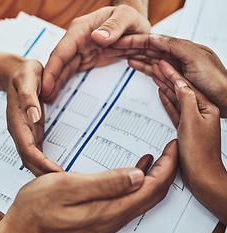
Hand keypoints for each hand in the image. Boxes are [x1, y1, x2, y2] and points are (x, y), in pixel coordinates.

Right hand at [0, 140, 177, 232]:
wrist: (24, 229)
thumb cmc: (40, 207)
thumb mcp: (69, 187)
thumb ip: (106, 183)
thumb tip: (138, 175)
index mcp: (111, 208)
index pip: (153, 187)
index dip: (167, 166)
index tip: (173, 147)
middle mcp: (116, 215)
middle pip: (154, 193)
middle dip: (167, 170)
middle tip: (172, 149)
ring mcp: (110, 215)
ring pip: (145, 195)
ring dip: (157, 175)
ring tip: (161, 156)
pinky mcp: (103, 212)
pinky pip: (132, 196)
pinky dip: (141, 180)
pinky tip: (138, 168)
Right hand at [6, 59, 62, 175]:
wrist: (18, 73)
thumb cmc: (24, 74)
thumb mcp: (27, 79)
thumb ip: (28, 98)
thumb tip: (33, 116)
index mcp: (18, 120)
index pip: (28, 149)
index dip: (41, 163)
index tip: (57, 173)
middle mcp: (20, 130)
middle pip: (29, 158)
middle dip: (44, 172)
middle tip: (64, 182)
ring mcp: (26, 131)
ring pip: (32, 157)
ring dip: (44, 170)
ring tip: (61, 180)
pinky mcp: (32, 130)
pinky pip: (37, 150)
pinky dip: (45, 162)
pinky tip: (55, 167)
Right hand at [42, 5, 149, 101]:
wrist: (135, 27)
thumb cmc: (130, 19)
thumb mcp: (127, 17)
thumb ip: (113, 27)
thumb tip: (97, 38)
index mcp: (82, 29)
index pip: (62, 51)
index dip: (52, 69)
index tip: (45, 86)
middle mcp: (77, 40)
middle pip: (58, 62)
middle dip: (49, 80)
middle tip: (42, 99)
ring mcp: (80, 50)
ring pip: (62, 68)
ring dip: (54, 83)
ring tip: (47, 99)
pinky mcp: (85, 59)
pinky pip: (71, 71)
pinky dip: (63, 81)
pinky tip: (57, 92)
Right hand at [104, 34, 226, 116]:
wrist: (226, 98)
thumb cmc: (216, 79)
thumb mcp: (195, 58)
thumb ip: (175, 47)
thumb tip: (156, 38)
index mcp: (179, 48)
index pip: (151, 41)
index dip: (133, 41)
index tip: (118, 41)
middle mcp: (175, 56)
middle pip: (147, 50)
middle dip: (129, 49)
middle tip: (113, 49)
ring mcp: (174, 68)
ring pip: (149, 60)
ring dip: (135, 58)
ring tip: (120, 57)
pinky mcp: (174, 79)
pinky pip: (156, 72)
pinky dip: (145, 69)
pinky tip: (137, 66)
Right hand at [152, 61, 226, 224]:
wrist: (202, 176)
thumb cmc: (200, 153)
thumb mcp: (192, 122)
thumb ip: (186, 100)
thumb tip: (179, 83)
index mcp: (204, 106)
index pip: (185, 84)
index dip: (172, 72)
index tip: (162, 61)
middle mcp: (199, 110)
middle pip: (179, 89)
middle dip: (166, 76)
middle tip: (155, 64)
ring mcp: (191, 118)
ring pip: (175, 98)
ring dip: (164, 86)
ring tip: (155, 75)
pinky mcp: (184, 127)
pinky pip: (174, 109)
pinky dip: (167, 101)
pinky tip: (162, 94)